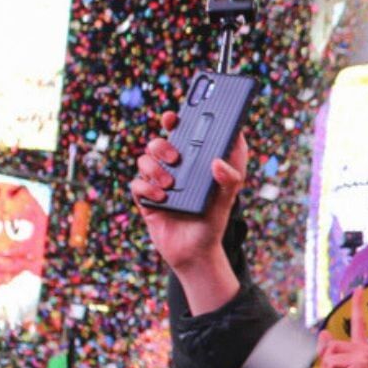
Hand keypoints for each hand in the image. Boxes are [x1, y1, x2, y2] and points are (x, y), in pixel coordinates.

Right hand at [130, 110, 247, 314]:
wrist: (195, 253)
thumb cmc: (213, 221)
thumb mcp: (228, 199)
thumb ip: (231, 179)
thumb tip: (218, 162)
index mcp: (197, 161)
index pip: (190, 133)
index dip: (184, 119)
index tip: (179, 115)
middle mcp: (177, 168)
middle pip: (162, 141)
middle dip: (164, 143)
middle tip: (175, 155)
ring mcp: (159, 181)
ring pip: (146, 159)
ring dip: (155, 167)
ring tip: (170, 183)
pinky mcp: (147, 198)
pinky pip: (137, 184)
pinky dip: (147, 188)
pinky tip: (161, 197)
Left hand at [316, 305, 367, 367]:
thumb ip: (329, 352)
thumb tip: (324, 332)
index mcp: (363, 350)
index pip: (360, 323)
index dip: (358, 304)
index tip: (359, 288)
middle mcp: (367, 350)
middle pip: (332, 344)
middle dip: (327, 364)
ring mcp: (366, 355)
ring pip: (330, 353)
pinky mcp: (360, 362)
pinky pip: (332, 362)